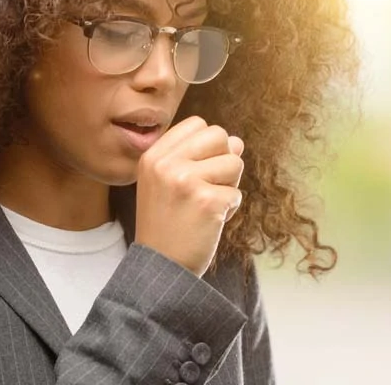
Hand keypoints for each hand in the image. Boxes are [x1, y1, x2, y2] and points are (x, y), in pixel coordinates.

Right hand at [134, 116, 244, 276]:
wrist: (160, 267)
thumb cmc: (167, 225)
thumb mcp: (168, 184)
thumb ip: (198, 158)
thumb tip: (237, 141)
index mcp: (153, 156)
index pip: (197, 124)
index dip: (207, 145)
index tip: (197, 169)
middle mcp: (166, 164)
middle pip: (219, 135)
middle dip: (223, 159)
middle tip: (208, 186)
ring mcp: (185, 181)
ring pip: (234, 162)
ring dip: (228, 186)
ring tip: (206, 206)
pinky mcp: (207, 201)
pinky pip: (237, 193)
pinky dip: (229, 210)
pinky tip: (209, 222)